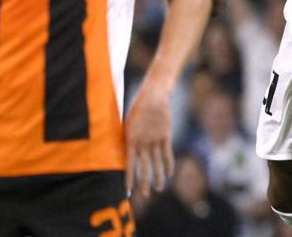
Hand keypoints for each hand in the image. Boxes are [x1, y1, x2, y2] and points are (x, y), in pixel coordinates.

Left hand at [124, 82, 172, 197]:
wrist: (152, 97)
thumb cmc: (136, 110)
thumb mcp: (127, 124)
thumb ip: (127, 139)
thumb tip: (122, 152)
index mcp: (131, 140)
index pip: (129, 164)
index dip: (129, 178)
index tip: (128, 191)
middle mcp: (143, 143)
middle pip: (144, 167)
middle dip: (144, 182)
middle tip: (145, 195)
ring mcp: (155, 140)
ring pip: (157, 163)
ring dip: (158, 177)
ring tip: (159, 189)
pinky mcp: (165, 136)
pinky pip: (167, 153)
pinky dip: (168, 164)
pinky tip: (169, 174)